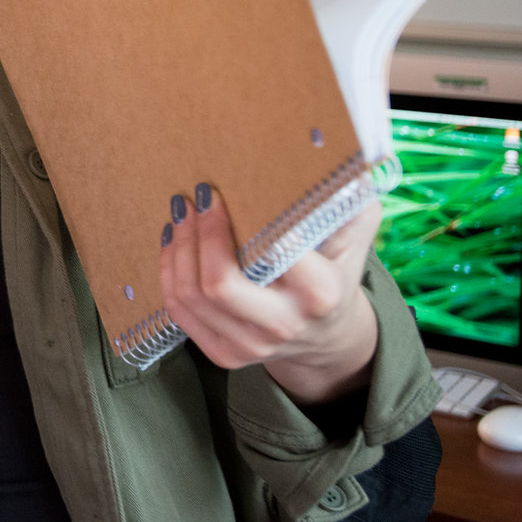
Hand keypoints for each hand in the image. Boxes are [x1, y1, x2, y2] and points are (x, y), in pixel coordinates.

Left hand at [159, 181, 380, 404]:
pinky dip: (169, 272)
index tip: (216, 192)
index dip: (235, 223)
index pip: (272, 254)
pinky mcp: (226, 356)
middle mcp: (285, 325)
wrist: (328, 337)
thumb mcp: (353, 238)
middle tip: (193, 199)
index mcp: (320, 293)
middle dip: (198, 235)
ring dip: (178, 248)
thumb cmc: (335, 271)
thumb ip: (351, 204)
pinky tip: (173, 244)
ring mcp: (252, 346)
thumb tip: (347, 165)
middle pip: (220, 283)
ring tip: (180, 215)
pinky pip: (180, 312)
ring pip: (192, 295)